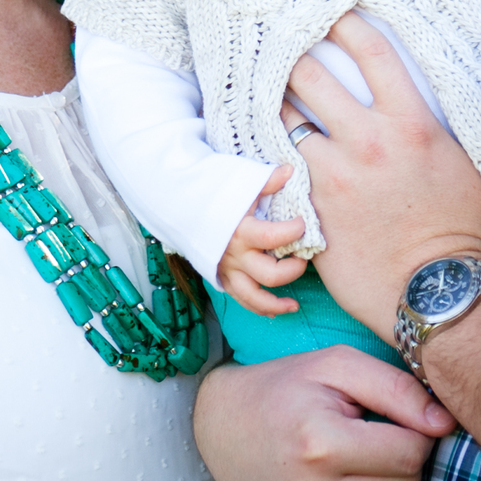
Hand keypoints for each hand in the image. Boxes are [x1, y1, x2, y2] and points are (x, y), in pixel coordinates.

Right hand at [192, 347, 453, 480]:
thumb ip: (396, 387)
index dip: (417, 432)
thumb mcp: (335, 365)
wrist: (221, 427)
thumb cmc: (284, 388)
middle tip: (376, 437)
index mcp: (319, 443)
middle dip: (405, 461)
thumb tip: (445, 424)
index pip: (412, 453)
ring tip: (365, 464)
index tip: (393, 419)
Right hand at [218, 165, 311, 316]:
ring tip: (294, 305)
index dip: (295, 231)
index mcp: (241, 229)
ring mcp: (227, 268)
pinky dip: (258, 307)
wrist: (177, 202)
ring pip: (253, 297)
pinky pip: (240, 299)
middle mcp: (234, 254)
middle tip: (303, 257)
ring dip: (275, 304)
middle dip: (293, 269)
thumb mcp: (238, 181)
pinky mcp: (221, 276)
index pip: (275, 236)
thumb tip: (290, 170)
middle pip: (270, 274)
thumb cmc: (210, 189)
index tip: (303, 222)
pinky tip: (276, 310)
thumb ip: (266, 180)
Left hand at [288, 14, 480, 340]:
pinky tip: (265, 143)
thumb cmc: (469, 235)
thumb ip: (470, 132)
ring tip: (267, 94)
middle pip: (310, 74)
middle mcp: (368, 141)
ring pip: (285, 118)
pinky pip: (281, 166)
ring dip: (276, 104)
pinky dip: (272, 151)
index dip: (346, 22)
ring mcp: (335, 175)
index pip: (371, 51)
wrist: (440, 295)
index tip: (332, 10)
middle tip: (282, 48)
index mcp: (411, 124)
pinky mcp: (313, 207)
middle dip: (292, 56)